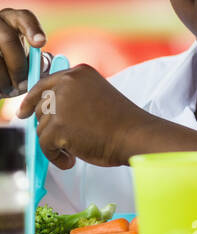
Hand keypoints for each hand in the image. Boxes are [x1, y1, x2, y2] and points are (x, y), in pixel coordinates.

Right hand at [0, 8, 46, 95]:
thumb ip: (39, 62)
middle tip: (23, 84)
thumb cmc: (11, 67)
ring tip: (7, 89)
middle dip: (18, 65)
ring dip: (3, 77)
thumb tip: (44, 62)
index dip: (33, 29)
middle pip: (8, 39)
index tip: (40, 44)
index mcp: (13, 19)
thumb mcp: (26, 62)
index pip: (24, 17)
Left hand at [16, 63, 157, 167]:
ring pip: (41, 128)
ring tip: (78, 148)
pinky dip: (56, 156)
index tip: (23, 112)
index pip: (43, 84)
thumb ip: (72, 97)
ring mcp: (61, 104)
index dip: (31, 100)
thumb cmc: (123, 123)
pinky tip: (72, 160)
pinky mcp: (57, 126)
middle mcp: (67, 83)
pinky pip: (45, 145)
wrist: (137, 136)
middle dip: (50, 126)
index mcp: (79, 74)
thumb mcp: (96, 97)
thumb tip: (42, 112)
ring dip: (56, 143)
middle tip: (68, 139)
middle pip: (40, 108)